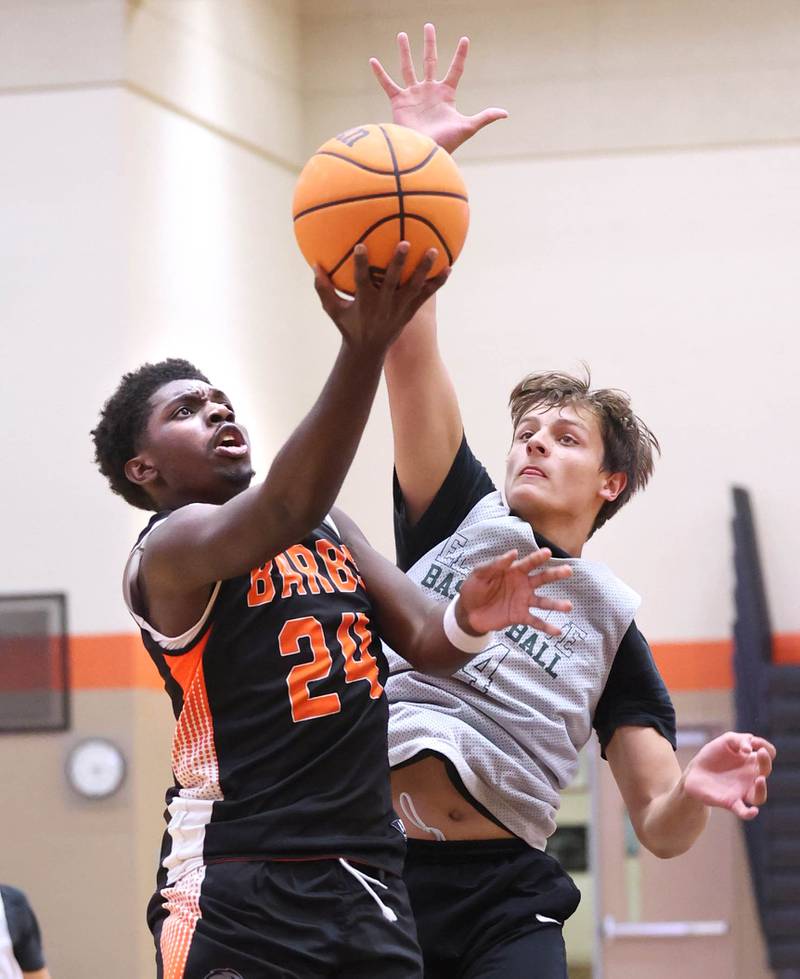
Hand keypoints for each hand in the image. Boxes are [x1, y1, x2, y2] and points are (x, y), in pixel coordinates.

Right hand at [315, 242, 448, 353]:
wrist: (368, 350)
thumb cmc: (348, 325)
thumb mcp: (333, 310)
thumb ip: (323, 289)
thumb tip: (315, 264)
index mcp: (364, 302)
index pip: (361, 281)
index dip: (361, 264)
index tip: (361, 246)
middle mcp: (383, 305)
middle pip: (392, 282)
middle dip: (398, 263)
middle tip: (405, 243)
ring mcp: (399, 308)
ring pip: (413, 287)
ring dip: (423, 269)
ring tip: (433, 250)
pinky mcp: (410, 311)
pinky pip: (426, 296)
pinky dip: (437, 283)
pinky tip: (449, 268)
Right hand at [370, 23, 507, 153]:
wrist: (424, 151)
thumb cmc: (446, 143)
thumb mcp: (468, 127)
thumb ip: (484, 117)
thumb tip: (505, 113)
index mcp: (446, 94)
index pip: (456, 69)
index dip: (461, 55)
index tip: (465, 39)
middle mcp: (429, 91)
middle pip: (430, 61)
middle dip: (430, 44)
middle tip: (429, 26)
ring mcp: (414, 95)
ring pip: (408, 68)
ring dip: (405, 51)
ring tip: (403, 35)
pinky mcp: (399, 102)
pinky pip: (388, 84)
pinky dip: (380, 73)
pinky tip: (373, 60)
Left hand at [457, 548, 572, 636]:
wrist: (468, 612)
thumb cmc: (474, 588)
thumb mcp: (480, 574)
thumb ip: (496, 564)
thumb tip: (513, 552)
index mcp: (513, 571)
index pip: (528, 563)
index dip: (538, 557)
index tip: (548, 552)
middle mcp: (523, 585)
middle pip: (542, 579)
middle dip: (555, 574)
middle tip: (569, 571)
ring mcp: (523, 601)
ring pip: (543, 602)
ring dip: (556, 604)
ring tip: (568, 606)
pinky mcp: (520, 617)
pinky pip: (536, 622)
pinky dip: (546, 627)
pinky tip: (558, 632)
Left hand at [682, 732, 775, 819]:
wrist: (694, 773)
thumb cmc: (713, 755)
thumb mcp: (727, 741)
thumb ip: (741, 740)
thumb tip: (750, 750)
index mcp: (751, 760)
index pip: (770, 753)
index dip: (766, 747)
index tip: (754, 742)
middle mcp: (751, 777)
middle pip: (766, 771)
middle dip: (766, 761)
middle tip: (760, 753)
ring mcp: (742, 790)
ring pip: (760, 796)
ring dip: (762, 789)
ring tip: (760, 779)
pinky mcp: (731, 802)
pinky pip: (744, 812)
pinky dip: (749, 813)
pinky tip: (753, 811)